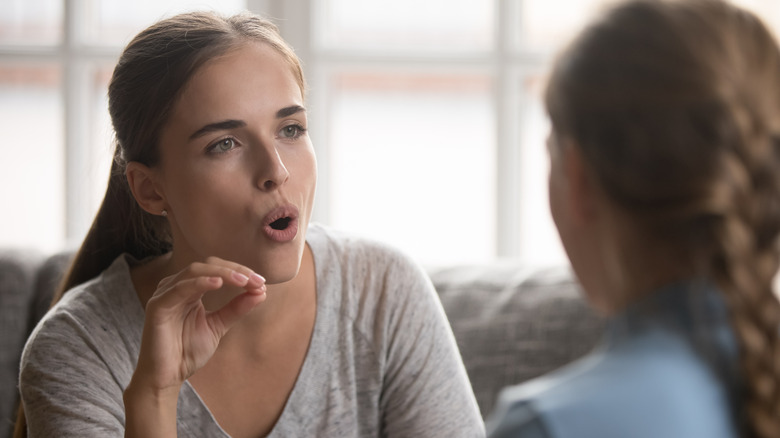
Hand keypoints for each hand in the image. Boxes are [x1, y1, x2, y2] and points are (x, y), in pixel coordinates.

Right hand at [131, 257, 266, 394]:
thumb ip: (236, 308)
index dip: (240, 272)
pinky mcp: (157, 306)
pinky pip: (180, 288)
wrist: (167, 377)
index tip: (261, 282)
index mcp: (190, 289)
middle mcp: (176, 287)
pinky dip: (200, 282)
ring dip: (223, 274)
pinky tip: (218, 283)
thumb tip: (261, 292)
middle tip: (257, 281)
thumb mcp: (218, 326)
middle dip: (235, 271)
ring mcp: (165, 294)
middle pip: (208, 265)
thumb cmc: (187, 352)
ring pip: (195, 271)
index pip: (217, 270)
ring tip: (244, 281)